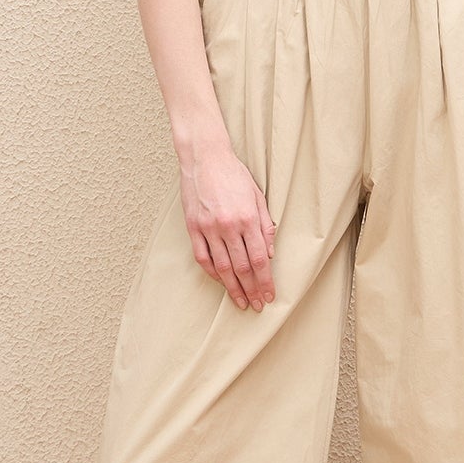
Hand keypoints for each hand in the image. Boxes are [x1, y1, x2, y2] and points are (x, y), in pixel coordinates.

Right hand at [179, 138, 276, 309]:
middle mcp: (228, 226)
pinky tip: (221, 281)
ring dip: (233, 287)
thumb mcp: (257, 196)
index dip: (266, 281)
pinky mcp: (193, 227)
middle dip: (252, 289)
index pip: (259, 259)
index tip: (270, 295)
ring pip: (223, 267)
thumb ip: (265, 225)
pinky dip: (212, 272)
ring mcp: (208, 228)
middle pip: (242, 267)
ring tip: (241, 301)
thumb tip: (270, 253)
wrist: (205, 158)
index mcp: (247, 218)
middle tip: (257, 305)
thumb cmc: (233, 174)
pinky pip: (202, 257)